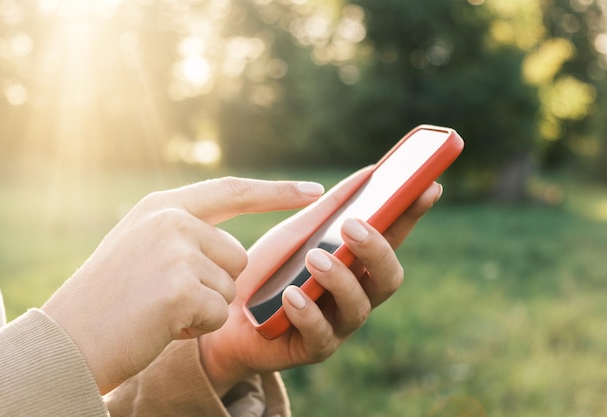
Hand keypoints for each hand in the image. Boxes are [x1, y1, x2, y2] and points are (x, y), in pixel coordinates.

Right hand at [41, 177, 324, 393]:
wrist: (66, 340)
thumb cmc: (111, 301)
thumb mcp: (144, 249)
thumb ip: (188, 236)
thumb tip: (241, 253)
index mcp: (164, 206)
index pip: (234, 191)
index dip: (278, 191)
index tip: (315, 191)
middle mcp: (171, 219)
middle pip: (238, 257)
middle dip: (215, 286)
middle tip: (168, 298)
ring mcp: (175, 250)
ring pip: (230, 288)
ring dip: (203, 309)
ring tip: (159, 310)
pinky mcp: (180, 286)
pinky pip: (217, 315)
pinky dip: (194, 329)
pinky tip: (160, 325)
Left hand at [198, 169, 443, 394]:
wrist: (224, 309)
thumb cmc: (268, 269)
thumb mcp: (297, 232)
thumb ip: (330, 207)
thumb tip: (368, 173)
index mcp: (356, 263)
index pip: (393, 237)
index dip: (412, 213)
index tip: (428, 186)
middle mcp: (355, 293)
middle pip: (388, 278)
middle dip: (376, 251)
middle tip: (352, 226)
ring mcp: (337, 323)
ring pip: (359, 307)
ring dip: (339, 279)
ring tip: (314, 258)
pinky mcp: (312, 348)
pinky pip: (321, 335)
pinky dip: (307, 313)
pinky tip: (291, 296)